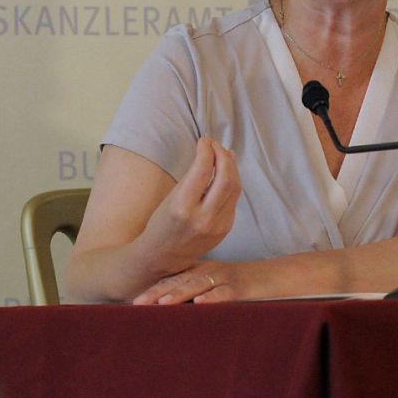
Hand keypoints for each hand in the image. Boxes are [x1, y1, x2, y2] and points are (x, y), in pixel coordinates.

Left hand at [133, 261, 240, 304]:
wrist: (274, 277)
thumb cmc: (240, 286)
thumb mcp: (215, 287)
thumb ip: (195, 294)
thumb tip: (171, 312)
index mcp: (200, 272)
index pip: (173, 280)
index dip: (153, 290)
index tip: (134, 301)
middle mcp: (209, 272)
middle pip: (180, 282)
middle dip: (158, 293)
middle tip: (138, 303)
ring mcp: (224, 278)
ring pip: (198, 285)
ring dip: (179, 294)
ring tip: (162, 303)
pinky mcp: (241, 288)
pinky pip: (225, 293)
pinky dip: (212, 298)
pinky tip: (200, 303)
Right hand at [136, 137, 238, 275]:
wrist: (163, 257)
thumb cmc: (162, 222)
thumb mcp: (172, 197)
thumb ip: (195, 176)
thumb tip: (216, 153)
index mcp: (182, 207)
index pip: (202, 170)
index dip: (207, 150)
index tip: (204, 140)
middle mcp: (202, 218)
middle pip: (225, 179)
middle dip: (223, 156)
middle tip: (216, 145)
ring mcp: (217, 226)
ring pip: (235, 189)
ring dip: (231, 168)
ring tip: (223, 155)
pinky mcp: (225, 230)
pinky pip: (233, 201)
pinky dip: (231, 183)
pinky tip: (226, 173)